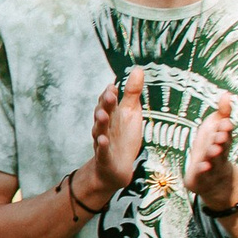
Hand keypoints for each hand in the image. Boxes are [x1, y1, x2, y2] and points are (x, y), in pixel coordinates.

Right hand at [83, 67, 147, 206]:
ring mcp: (103, 141)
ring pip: (99, 130)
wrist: (115, 168)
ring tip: (102, 114)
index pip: (108, 102)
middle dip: (105, 104)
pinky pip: (102, 150)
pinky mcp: (105, 157)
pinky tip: (102, 140)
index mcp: (111, 115)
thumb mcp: (130, 113)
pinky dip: (101, 145)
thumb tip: (138, 69)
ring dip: (100, 122)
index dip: (109, 94)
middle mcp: (104, 126)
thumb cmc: (122, 137)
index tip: (113, 85)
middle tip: (109, 94)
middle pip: (102, 113)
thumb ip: (132, 92)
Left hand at [186, 93, 237, 210]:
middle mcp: (219, 154)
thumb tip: (226, 93)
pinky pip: (202, 175)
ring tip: (213, 149)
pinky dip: (203, 170)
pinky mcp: (201, 177)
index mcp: (222, 141)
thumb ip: (222, 113)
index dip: (225, 129)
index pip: (225, 134)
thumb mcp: (215, 128)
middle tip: (220, 135)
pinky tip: (202, 166)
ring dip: (214, 155)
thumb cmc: (212, 148)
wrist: (214, 180)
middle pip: (222, 147)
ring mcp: (211, 167)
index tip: (224, 123)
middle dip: (221, 141)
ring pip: (214, 161)